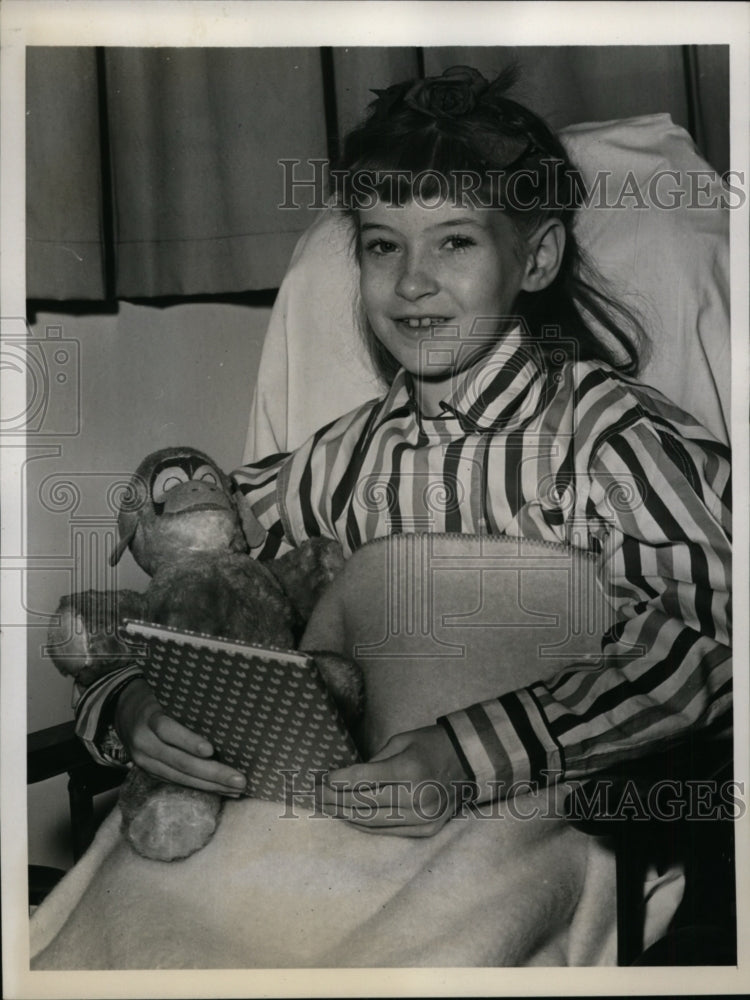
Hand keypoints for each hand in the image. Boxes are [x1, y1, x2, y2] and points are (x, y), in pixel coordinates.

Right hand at [114, 678, 246, 795]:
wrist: (121, 710)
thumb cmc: (154, 697)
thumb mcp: (165, 693)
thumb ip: (185, 703)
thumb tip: (225, 712)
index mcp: (148, 718)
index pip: (167, 730)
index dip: (189, 741)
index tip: (211, 749)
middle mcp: (144, 743)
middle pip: (179, 761)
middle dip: (212, 773)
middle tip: (239, 779)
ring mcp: (144, 761)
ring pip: (180, 777)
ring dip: (211, 786)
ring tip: (236, 789)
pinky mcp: (149, 772)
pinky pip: (177, 782)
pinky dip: (201, 787)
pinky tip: (222, 790)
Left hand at [315, 724, 472, 836]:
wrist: (468, 762)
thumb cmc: (430, 745)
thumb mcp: (401, 741)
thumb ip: (375, 760)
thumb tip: (344, 778)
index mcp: (410, 769)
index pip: (364, 779)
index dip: (338, 780)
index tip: (320, 779)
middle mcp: (417, 797)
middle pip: (364, 802)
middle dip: (334, 798)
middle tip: (313, 794)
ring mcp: (422, 818)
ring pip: (372, 821)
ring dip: (344, 814)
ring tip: (324, 807)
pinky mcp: (425, 830)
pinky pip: (387, 830)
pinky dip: (365, 825)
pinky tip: (348, 817)